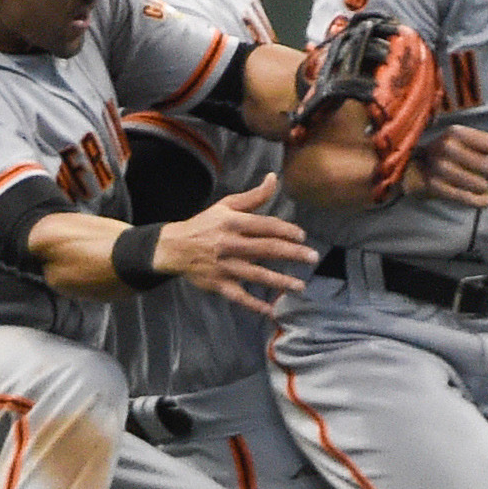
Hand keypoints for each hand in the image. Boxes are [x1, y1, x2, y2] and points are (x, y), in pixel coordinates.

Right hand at [154, 173, 317, 313]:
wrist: (174, 247)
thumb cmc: (206, 224)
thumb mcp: (227, 206)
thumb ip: (254, 196)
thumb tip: (273, 178)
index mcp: (233, 223)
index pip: (265, 226)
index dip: (286, 231)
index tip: (302, 236)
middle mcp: (230, 244)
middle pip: (266, 249)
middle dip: (292, 254)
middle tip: (313, 258)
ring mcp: (224, 266)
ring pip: (256, 275)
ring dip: (280, 281)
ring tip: (300, 286)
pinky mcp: (219, 284)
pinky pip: (239, 296)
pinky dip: (254, 305)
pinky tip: (270, 310)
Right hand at [402, 126, 487, 206]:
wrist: (410, 167)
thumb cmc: (446, 153)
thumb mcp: (467, 141)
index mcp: (458, 133)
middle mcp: (449, 148)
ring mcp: (441, 169)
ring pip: (481, 185)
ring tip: (485, 186)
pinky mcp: (435, 187)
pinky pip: (468, 199)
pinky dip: (482, 202)